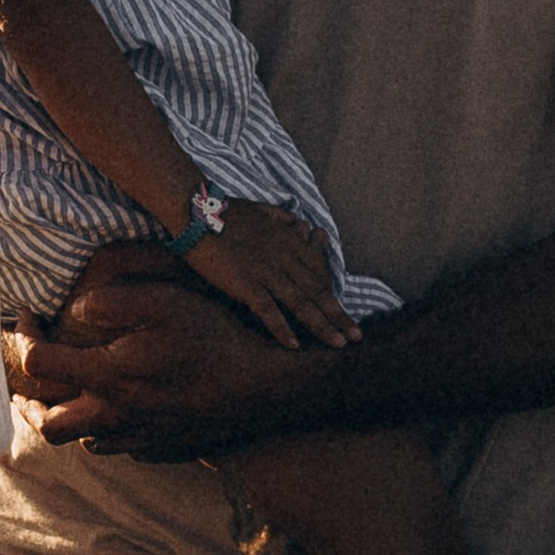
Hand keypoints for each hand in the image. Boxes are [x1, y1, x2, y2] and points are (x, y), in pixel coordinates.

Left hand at [14, 243, 316, 458]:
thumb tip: (76, 309)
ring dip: (77, 418)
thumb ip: (110, 302)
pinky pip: (127, 449)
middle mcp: (118, 417)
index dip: (25, 336)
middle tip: (37, 378)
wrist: (271, 385)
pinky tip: (128, 406)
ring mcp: (144, 439)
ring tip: (81, 390)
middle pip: (50, 426)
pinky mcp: (170, 449)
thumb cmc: (217, 336)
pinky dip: (115, 431)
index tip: (31, 317)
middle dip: (33, 403)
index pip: (37, 366)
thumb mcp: (163, 300)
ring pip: (89, 443)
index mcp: (108, 378)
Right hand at [177, 200, 358, 350]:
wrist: (197, 211)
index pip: (318, 274)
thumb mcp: (261, 209)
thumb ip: (281, 216)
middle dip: (338, 316)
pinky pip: (268, 309)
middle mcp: (283, 257)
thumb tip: (296, 219)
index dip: (334, 296)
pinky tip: (294, 345)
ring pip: (300, 302)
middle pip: (316, 291)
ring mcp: (266, 271)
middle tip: (356, 336)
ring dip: (321, 325)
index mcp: (289, 241)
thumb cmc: (225, 211)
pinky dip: (282, 328)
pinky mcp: (245, 282)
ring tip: (338, 344)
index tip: (346, 314)